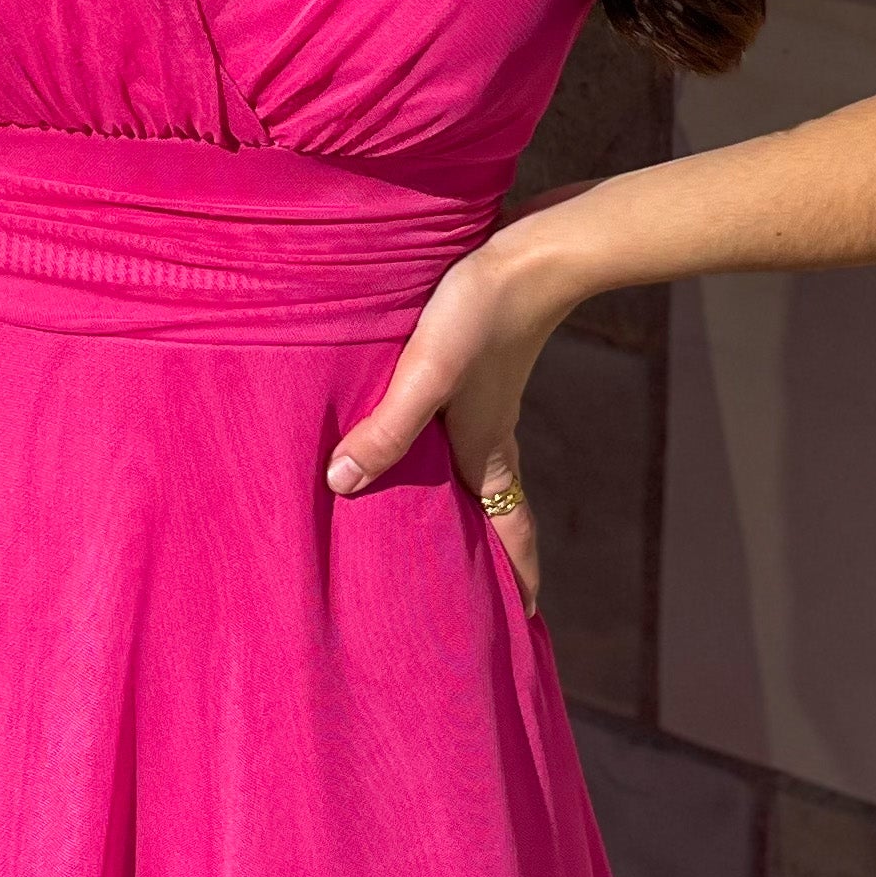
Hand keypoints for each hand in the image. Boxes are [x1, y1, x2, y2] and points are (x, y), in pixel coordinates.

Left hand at [321, 197, 591, 614]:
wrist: (534, 250)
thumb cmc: (481, 312)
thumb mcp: (427, 374)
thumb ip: (387, 428)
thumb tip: (340, 486)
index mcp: (486, 451)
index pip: (512, 532)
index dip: (520, 579)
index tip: (525, 626)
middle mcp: (492, 435)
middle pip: (497, 512)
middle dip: (491, 557)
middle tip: (476, 598)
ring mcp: (489, 401)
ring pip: (479, 470)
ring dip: (470, 506)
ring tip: (442, 530)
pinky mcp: (480, 367)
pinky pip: (466, 430)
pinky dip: (451, 455)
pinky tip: (421, 439)